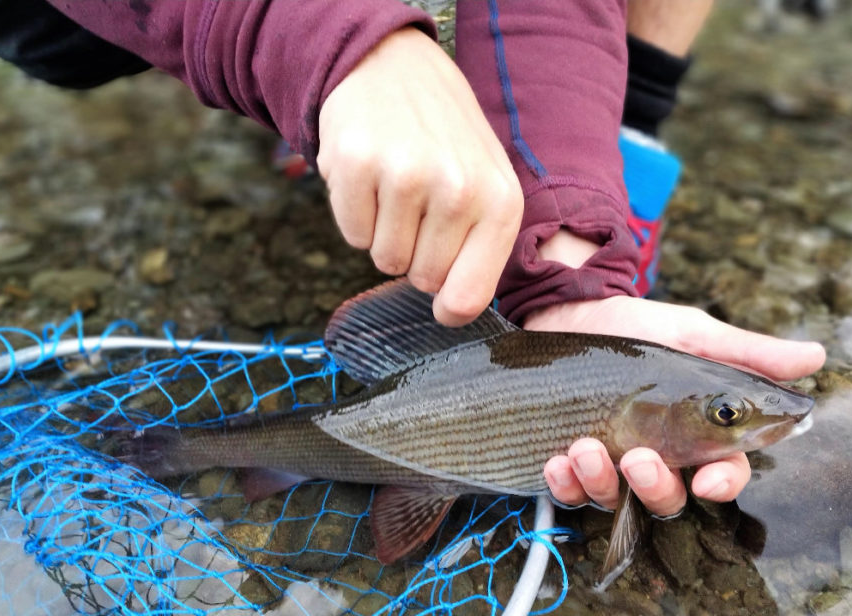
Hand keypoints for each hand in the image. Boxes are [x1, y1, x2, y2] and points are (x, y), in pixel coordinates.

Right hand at [317, 28, 522, 325]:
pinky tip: (372, 175)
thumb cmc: (446, 141)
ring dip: (385, 233)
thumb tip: (452, 313)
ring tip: (397, 187)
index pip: (467, 298)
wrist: (393, 66)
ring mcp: (407, 175)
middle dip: (416, 254)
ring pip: (384, 261)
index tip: (443, 295)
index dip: (449, 305)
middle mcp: (459, 190)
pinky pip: (351, 234)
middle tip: (420, 207)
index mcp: (500, 202)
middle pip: (421, 281)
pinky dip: (356, 214)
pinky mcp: (357, 163)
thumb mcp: (488, 187)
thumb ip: (481, 253)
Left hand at [525, 232, 826, 513]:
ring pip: (615, 503)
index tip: (709, 479)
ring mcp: (611, 469)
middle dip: (656, 487)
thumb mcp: (692, 334)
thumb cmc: (638, 327)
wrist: (569, 314)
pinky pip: (569, 494)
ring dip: (602, 482)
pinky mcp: (568, 467)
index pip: (723, 474)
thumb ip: (747, 353)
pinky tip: (556, 458)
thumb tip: (816, 357)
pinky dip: (564, 482)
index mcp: (697, 435)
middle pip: (669, 500)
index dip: (722, 483)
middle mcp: (658, 461)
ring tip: (585, 447)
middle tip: (640, 458)